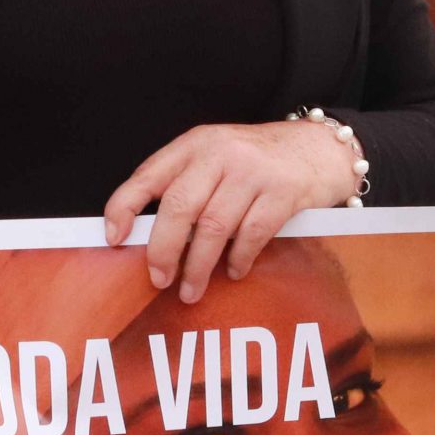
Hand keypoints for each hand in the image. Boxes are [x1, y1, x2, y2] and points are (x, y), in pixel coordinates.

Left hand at [103, 119, 358, 304]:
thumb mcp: (217, 157)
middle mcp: (220, 153)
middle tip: (158, 278)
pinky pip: (252, 234)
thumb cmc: (260, 160)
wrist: (320, 147)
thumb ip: (187, 185)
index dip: (124, 206)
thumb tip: (151, 237)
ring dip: (198, 266)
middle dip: (163, 249)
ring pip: (213, 227)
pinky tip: (234, 271)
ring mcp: (253, 172)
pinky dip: (238, 259)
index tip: (114, 237)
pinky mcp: (283, 192)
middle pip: (179, 206)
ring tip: (190, 289)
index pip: (148, 175)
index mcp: (195, 145)